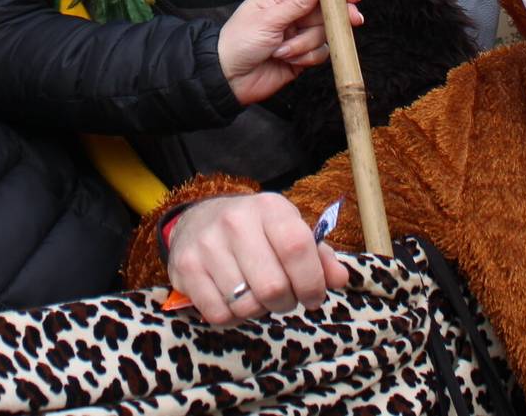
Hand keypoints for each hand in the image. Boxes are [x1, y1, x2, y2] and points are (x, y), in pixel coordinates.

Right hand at [167, 193, 347, 323]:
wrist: (199, 220)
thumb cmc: (255, 233)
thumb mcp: (288, 232)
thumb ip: (319, 256)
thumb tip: (340, 279)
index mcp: (269, 208)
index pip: (298, 248)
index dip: (312, 282)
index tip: (313, 296)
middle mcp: (236, 221)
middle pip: (273, 286)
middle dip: (285, 303)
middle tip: (282, 298)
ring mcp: (207, 244)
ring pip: (246, 305)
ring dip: (257, 311)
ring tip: (255, 296)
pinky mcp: (185, 267)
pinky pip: (218, 314)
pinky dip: (231, 318)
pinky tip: (232, 301)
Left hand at [218, 0, 363, 105]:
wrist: (229, 78)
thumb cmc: (239, 42)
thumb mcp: (267, 19)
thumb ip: (297, 3)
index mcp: (278, 0)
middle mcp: (290, 16)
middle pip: (323, 13)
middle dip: (333, 19)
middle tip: (354, 20)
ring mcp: (296, 37)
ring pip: (321, 35)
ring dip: (305, 45)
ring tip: (282, 52)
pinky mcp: (301, 57)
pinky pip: (319, 54)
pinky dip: (306, 58)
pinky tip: (289, 61)